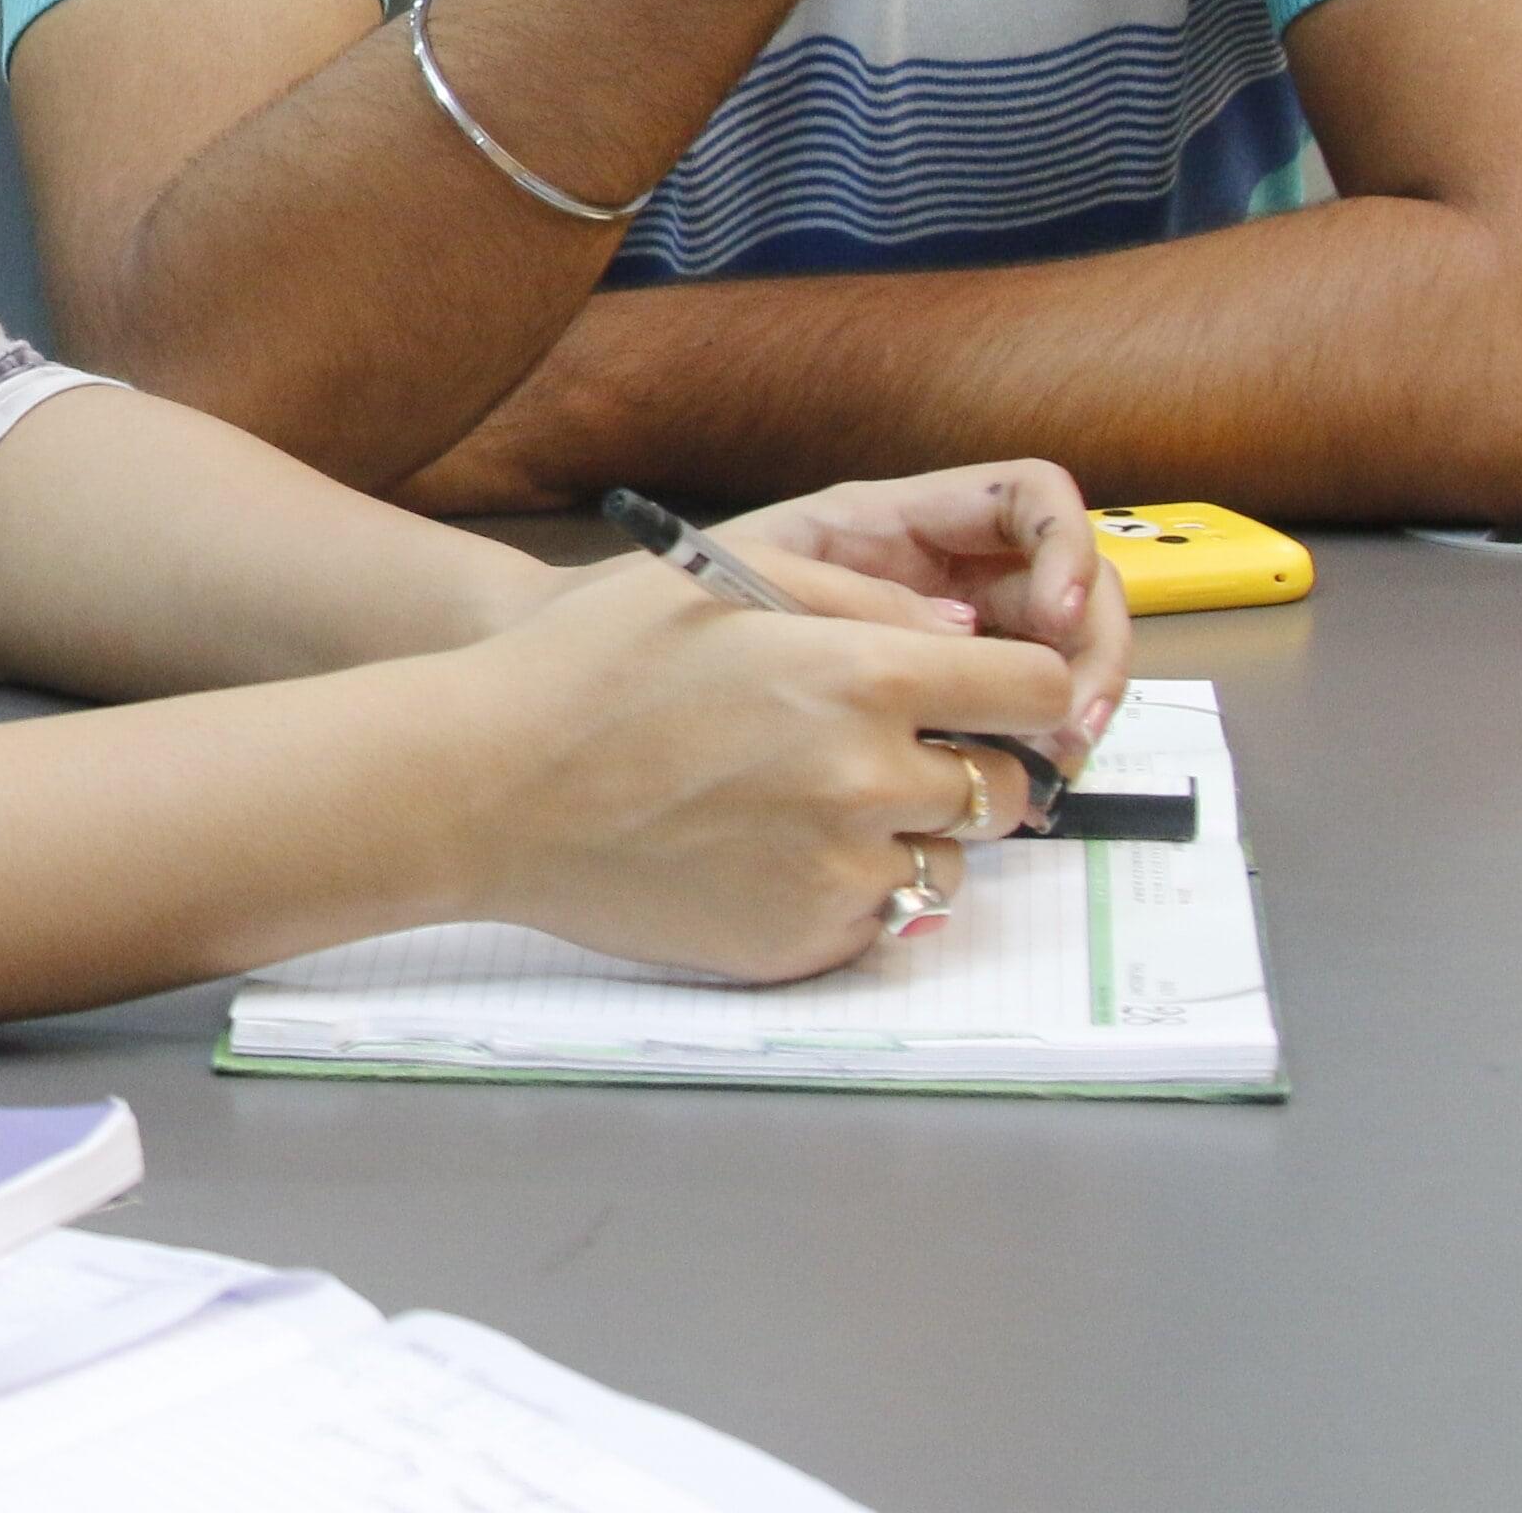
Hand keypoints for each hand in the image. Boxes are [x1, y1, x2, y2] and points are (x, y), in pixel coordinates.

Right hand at [451, 555, 1076, 980]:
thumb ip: (862, 599)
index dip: (1014, 687)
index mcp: (866, 677)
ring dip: (908, 834)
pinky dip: (846, 889)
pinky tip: (766, 852)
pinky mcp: (804, 939)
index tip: (980, 695)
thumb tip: (965, 638)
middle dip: (963, 764)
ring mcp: (842, 870)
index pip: (1037, 689)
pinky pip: (879, 919)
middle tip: (873, 751)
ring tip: (806, 805)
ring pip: (951, 861)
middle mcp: (874, 780)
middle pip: (1009, 786)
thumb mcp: (719, 583)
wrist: (484, 787)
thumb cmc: (586, 667)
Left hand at [724, 461, 1129, 773]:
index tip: (1056, 614)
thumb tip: (958, 632)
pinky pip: (1024, 709)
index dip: (1066, 543)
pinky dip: (1044, 740)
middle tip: (1076, 718)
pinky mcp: (953, 698)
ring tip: (1059, 760)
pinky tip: (1032, 782)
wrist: (633, 669)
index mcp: (904, 522)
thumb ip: (859, 594)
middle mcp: (948, 570)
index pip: (1029, 497)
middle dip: (1094, 643)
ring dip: (1081, 700)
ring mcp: (960, 634)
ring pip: (1063, 650)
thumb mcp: (765, 580)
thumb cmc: (689, 605)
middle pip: (1073, 581)